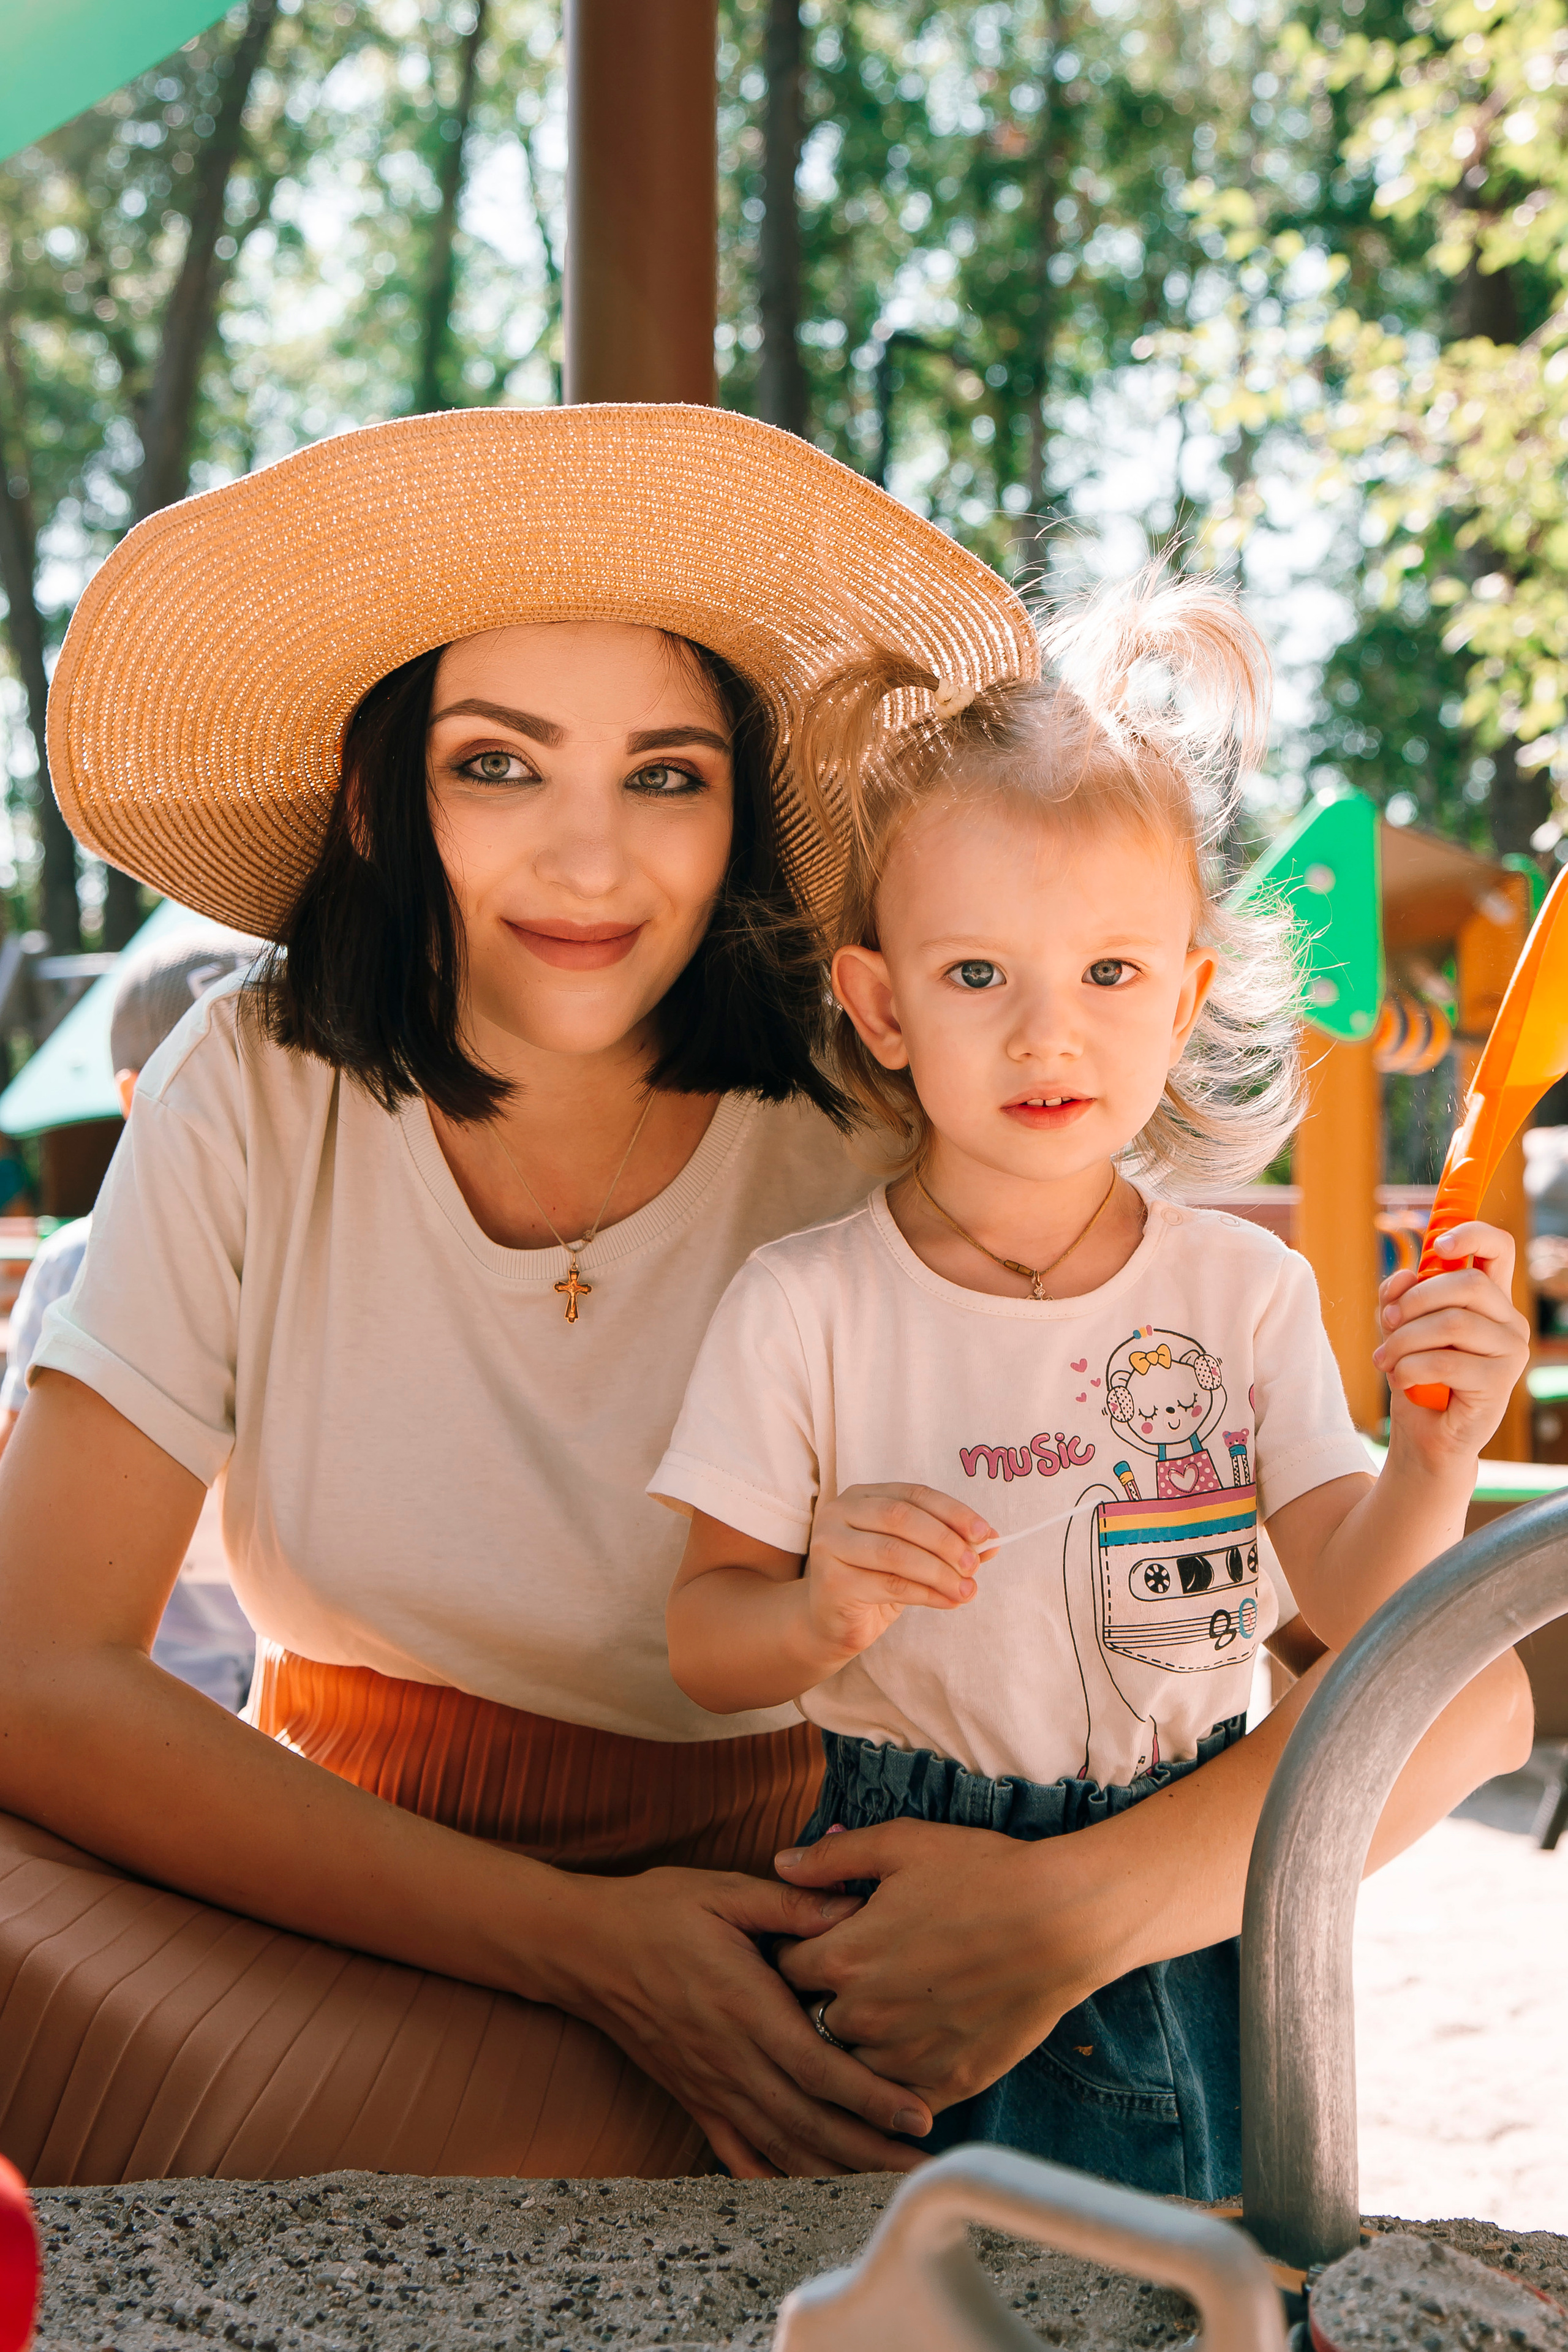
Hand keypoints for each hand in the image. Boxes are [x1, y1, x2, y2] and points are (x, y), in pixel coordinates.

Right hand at [552, 1863, 934, 2176]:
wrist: (584, 1949)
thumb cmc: (657, 1911)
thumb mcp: (723, 1890)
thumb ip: (790, 1903)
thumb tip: (854, 1907)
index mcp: (744, 2005)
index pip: (817, 2066)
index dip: (870, 2097)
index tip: (918, 2117)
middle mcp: (730, 2058)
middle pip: (809, 2120)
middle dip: (871, 2151)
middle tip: (925, 2172)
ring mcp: (710, 2086)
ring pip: (781, 2145)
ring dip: (836, 2173)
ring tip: (887, 2190)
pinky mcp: (694, 2099)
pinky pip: (739, 2152)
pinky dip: (776, 2179)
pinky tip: (811, 2197)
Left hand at [772, 1818, 1107, 2112]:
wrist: (1063, 1921)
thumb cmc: (982, 1873)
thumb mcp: (901, 1845)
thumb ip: (833, 1858)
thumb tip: (781, 1863)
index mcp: (843, 1956)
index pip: (786, 1966)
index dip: (796, 1948)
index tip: (817, 1939)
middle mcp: (864, 2016)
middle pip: (809, 2020)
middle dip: (820, 1998)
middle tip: (849, 1976)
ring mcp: (906, 2057)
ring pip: (849, 2065)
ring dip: (854, 2043)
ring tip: (884, 2010)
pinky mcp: (948, 2083)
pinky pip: (897, 2098)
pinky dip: (896, 2077)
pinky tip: (914, 2044)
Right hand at [803, 1483, 994, 1662]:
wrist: (831, 1622)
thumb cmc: (875, 1581)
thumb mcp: (914, 1556)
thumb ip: (948, 1544)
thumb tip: (992, 1542)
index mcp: (862, 1496)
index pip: (914, 1494)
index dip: (953, 1511)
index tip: (985, 1533)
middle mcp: (839, 1513)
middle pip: (901, 1517)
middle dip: (946, 1540)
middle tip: (974, 1565)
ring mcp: (830, 1546)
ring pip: (895, 1552)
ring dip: (939, 1572)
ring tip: (967, 1589)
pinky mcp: (832, 1582)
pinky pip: (890, 1585)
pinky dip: (927, 1594)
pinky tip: (948, 1601)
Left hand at [1375, 1221, 1529, 1458]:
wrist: (1423, 1435)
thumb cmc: (1417, 1375)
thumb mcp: (1401, 1326)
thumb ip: (1400, 1296)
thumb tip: (1403, 1275)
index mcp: (1489, 1299)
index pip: (1499, 1248)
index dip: (1472, 1234)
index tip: (1438, 1245)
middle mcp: (1509, 1320)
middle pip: (1467, 1284)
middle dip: (1415, 1300)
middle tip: (1388, 1323)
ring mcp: (1511, 1351)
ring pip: (1453, 1322)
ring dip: (1405, 1340)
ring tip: (1387, 1359)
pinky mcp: (1501, 1382)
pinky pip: (1446, 1360)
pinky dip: (1410, 1368)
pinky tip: (1402, 1379)